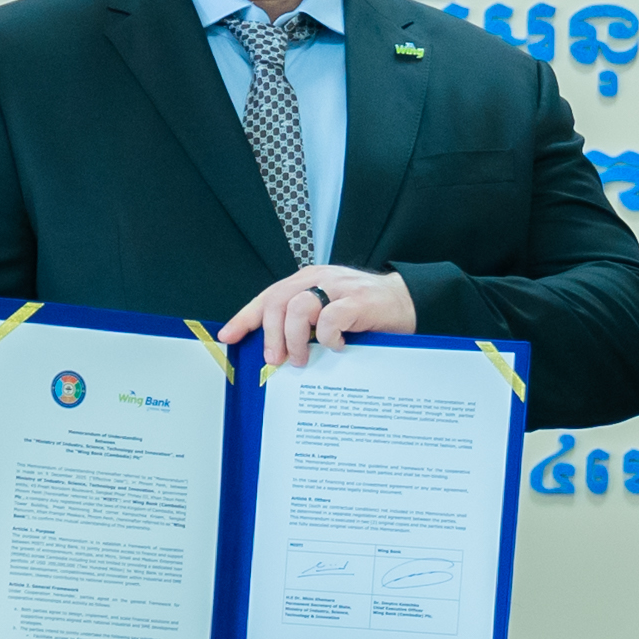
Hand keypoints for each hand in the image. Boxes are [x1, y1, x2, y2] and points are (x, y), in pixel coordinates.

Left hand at [219, 267, 417, 368]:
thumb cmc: (367, 311)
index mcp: (308, 279)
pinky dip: (327, 337)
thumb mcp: (328, 310)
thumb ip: (304, 320)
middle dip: (270, 335)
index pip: (268, 295)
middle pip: (278, 301)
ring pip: (298, 308)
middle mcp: (320, 279)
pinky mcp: (358, 301)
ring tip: (300, 358)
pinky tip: (337, 346)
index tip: (229, 336)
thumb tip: (274, 348)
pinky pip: (330, 318)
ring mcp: (340, 288)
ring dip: (294, 339)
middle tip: (274, 359)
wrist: (409, 301)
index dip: (246, 316)